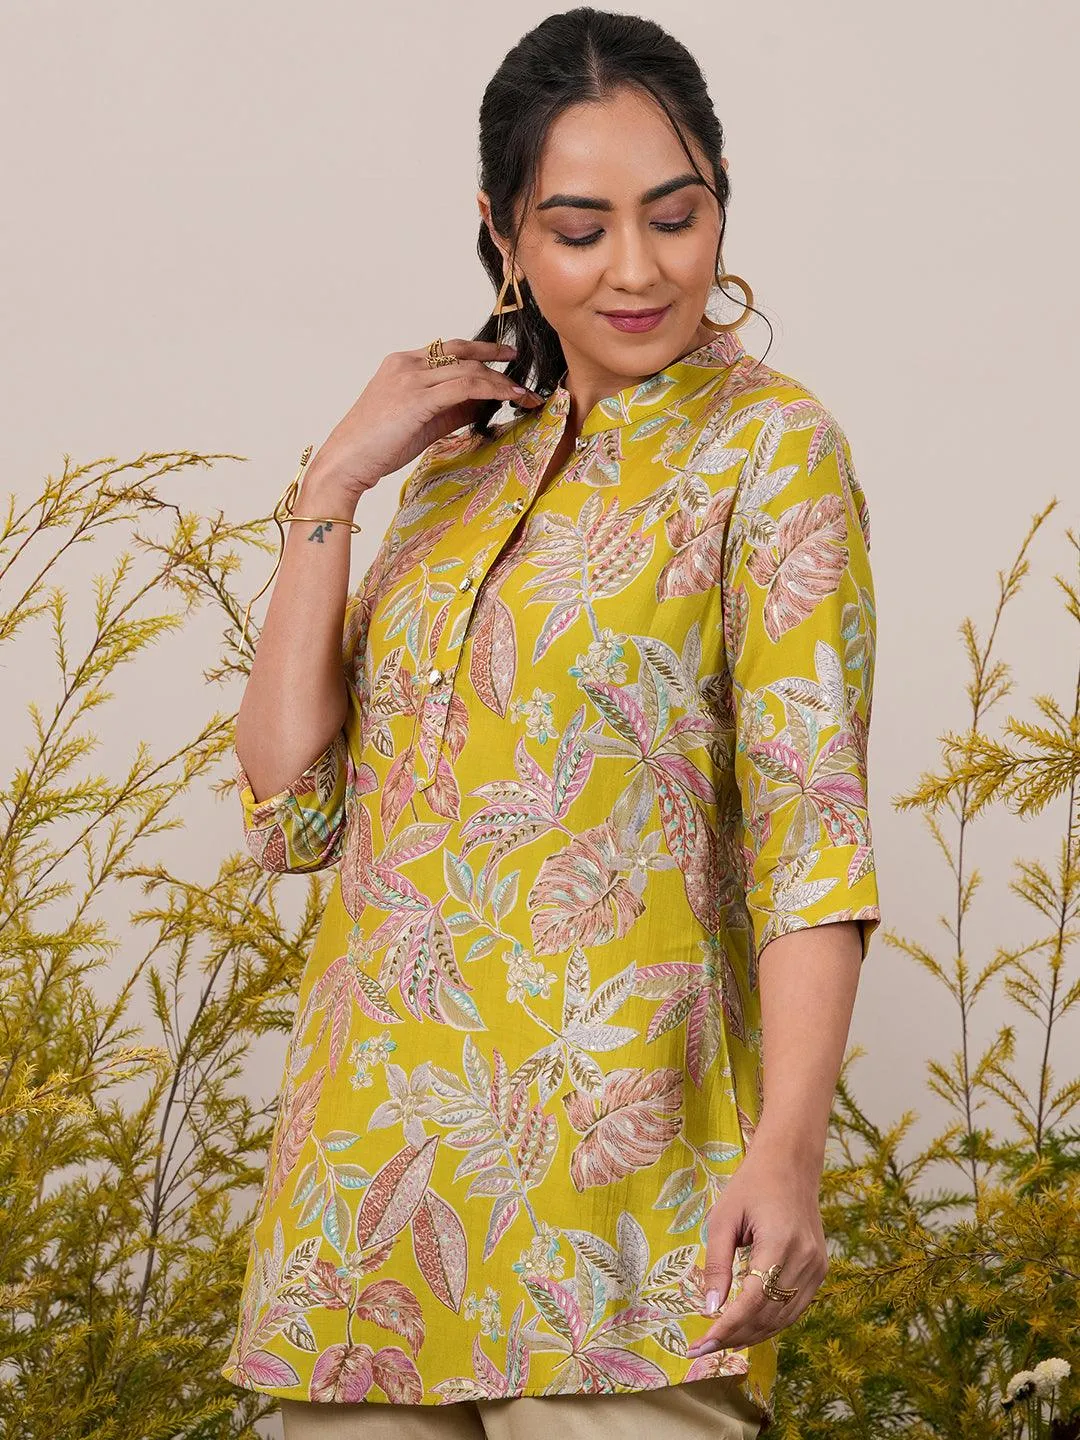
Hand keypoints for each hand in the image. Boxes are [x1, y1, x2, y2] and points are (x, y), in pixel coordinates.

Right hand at [304, 339, 543, 504]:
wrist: (345, 462)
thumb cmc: (377, 447)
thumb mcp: (419, 421)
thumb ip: (449, 408)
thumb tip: (482, 405)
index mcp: (402, 363)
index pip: (449, 350)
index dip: (481, 352)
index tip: (505, 357)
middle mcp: (406, 363)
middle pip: (462, 353)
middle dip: (497, 360)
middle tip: (522, 372)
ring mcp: (411, 377)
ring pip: (469, 369)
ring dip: (502, 381)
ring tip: (524, 395)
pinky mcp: (417, 398)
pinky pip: (465, 386)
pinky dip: (493, 389)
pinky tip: (510, 398)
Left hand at [686, 1136, 827, 1356]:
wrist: (790, 1164)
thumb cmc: (751, 1185)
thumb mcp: (724, 1217)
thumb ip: (717, 1263)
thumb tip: (709, 1309)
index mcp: (780, 1243)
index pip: (752, 1301)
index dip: (726, 1328)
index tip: (700, 1344)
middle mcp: (806, 1260)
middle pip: (769, 1316)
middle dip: (735, 1337)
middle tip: (703, 1348)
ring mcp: (817, 1267)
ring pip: (784, 1318)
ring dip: (752, 1335)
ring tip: (720, 1342)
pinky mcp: (820, 1270)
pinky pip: (794, 1307)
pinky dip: (770, 1322)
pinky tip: (747, 1327)